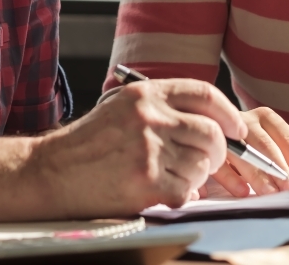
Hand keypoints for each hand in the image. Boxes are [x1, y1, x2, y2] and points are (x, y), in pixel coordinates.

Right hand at [30, 78, 245, 216]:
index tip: (237, 128)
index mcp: (146, 94)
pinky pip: (186, 190)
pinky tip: (164, 192)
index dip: (228, 113)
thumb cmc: (89, 143)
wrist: (51, 171)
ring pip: (202, 165)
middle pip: (211, 133)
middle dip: (219, 152)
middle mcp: (150, 116)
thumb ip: (162, 107)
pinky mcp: (145, 179)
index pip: (204, 94)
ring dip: (197, 177)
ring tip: (174, 178)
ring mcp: (148, 148)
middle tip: (211, 163)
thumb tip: (212, 121)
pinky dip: (182, 195)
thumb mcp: (123, 108)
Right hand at [200, 107, 288, 197]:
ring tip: (270, 194)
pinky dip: (231, 178)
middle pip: (266, 145)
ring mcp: (224, 131)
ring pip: (243, 153)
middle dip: (279, 170)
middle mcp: (246, 120)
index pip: (288, 139)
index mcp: (266, 118)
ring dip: (257, 176)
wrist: (205, 135)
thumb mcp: (271, 149)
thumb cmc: (248, 148)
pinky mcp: (206, 146)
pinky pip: (220, 163)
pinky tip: (242, 191)